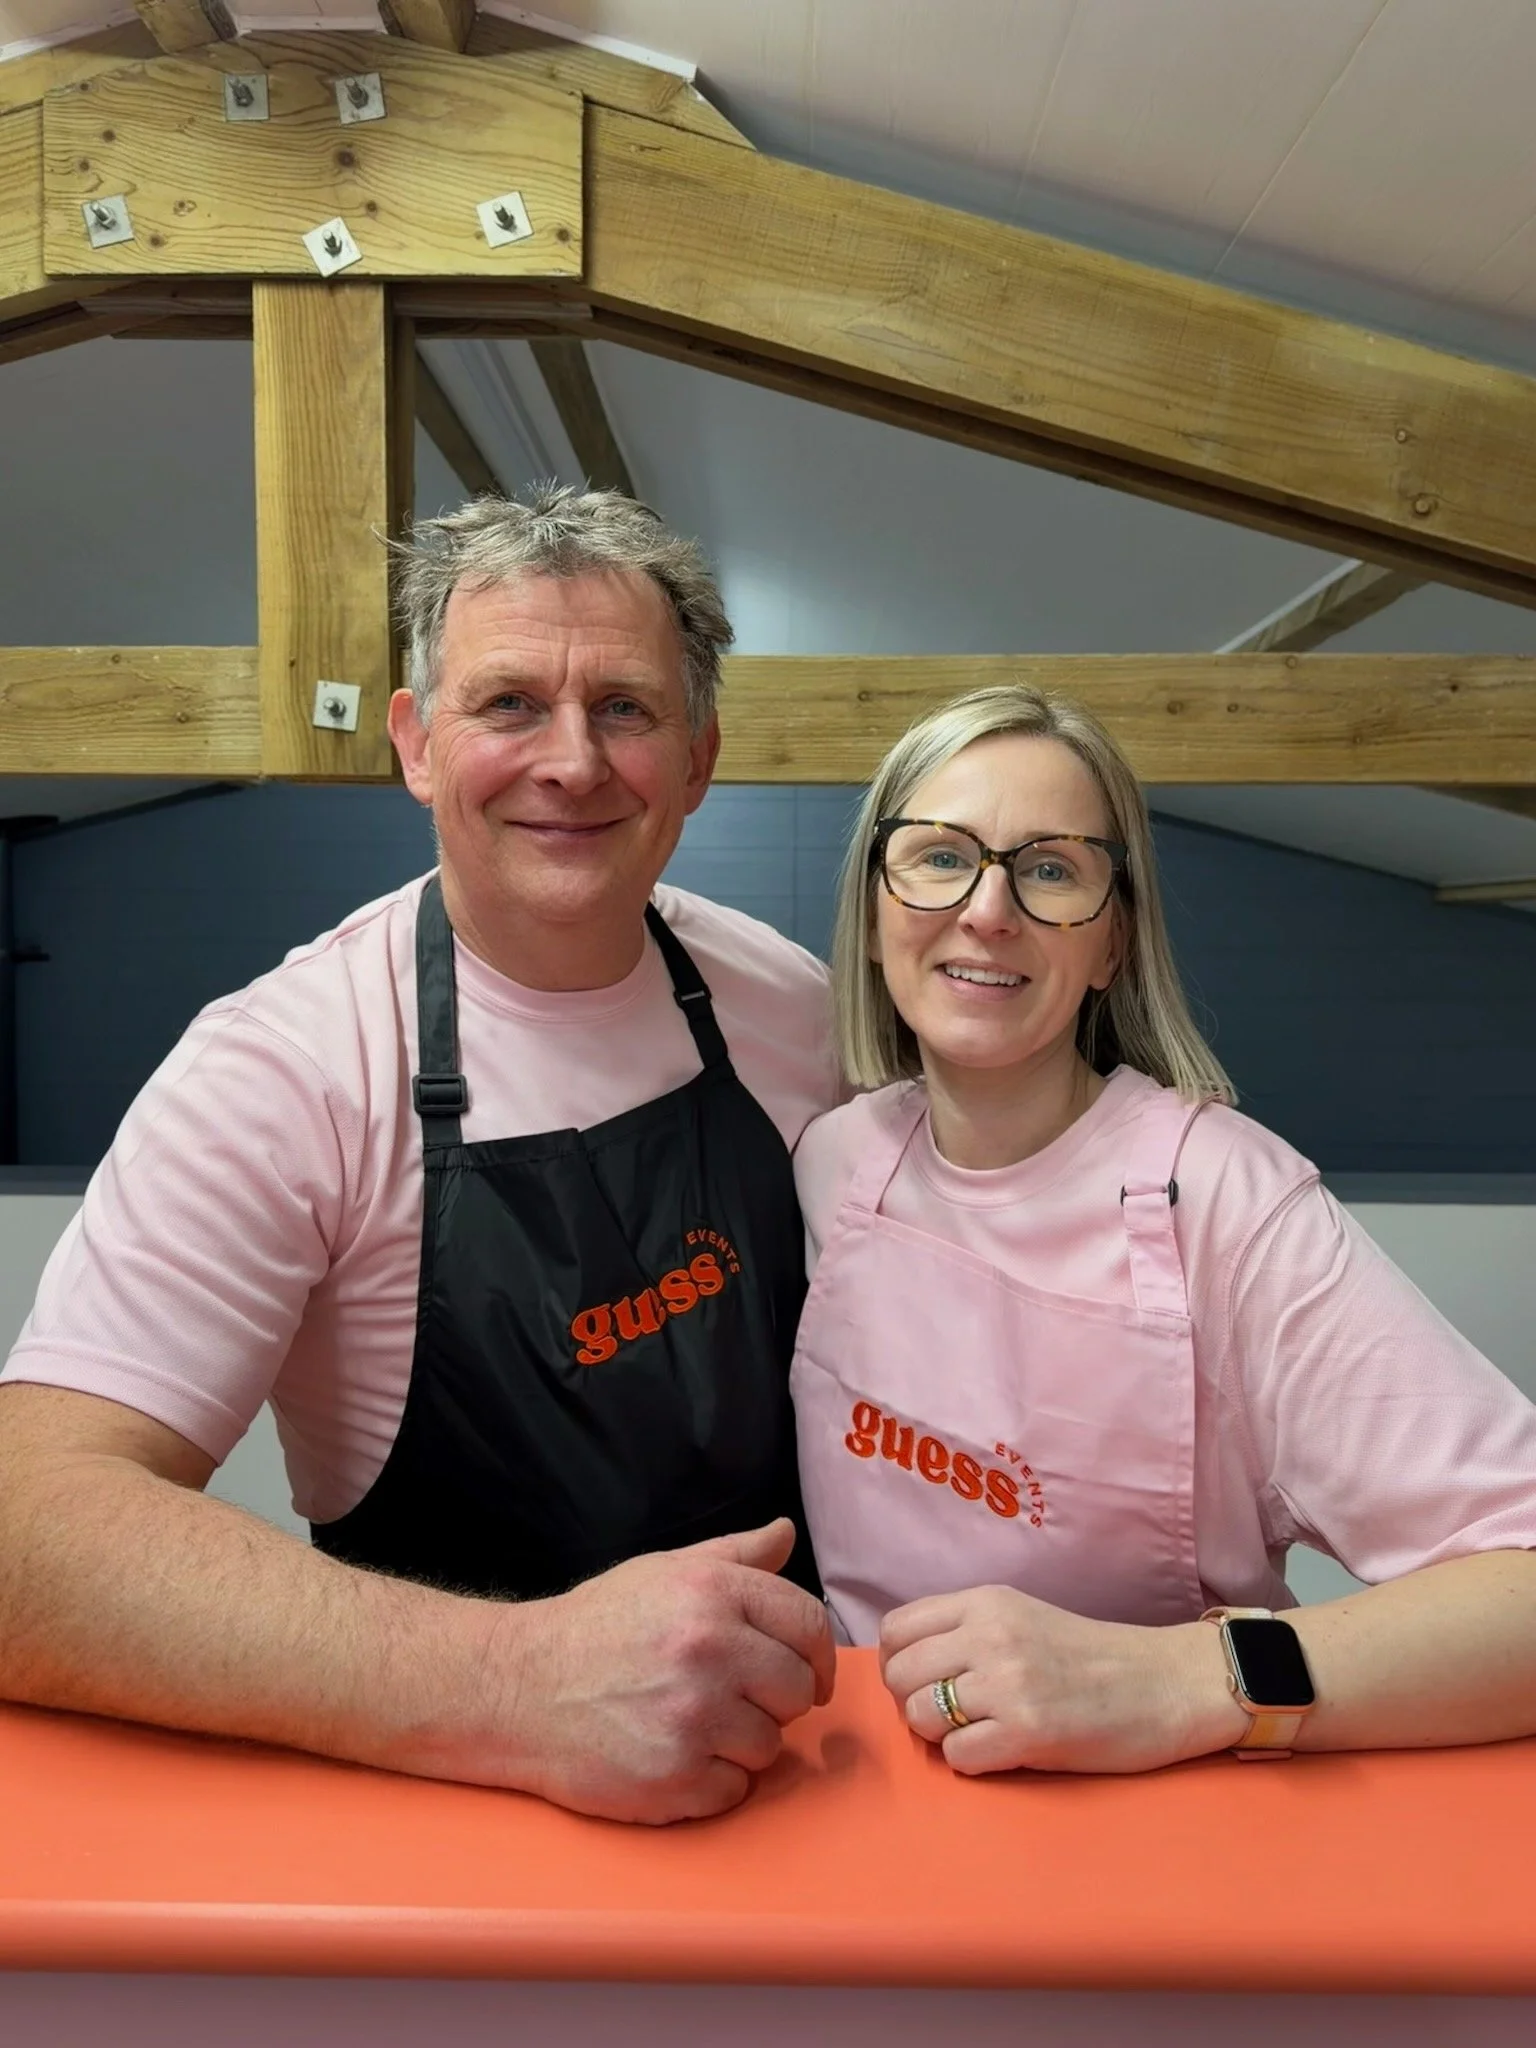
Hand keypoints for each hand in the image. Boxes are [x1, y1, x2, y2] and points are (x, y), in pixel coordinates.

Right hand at [491, 1518, 835, 1823]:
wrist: (518, 1688)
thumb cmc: (595, 1628)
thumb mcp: (664, 1572)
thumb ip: (734, 1555)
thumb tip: (786, 1533)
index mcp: (713, 1592)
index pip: (809, 1626)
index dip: (816, 1655)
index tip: (806, 1672)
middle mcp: (711, 1650)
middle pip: (799, 1691)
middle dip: (776, 1699)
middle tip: (732, 1697)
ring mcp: (694, 1718)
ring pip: (770, 1746)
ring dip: (741, 1743)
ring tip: (690, 1723)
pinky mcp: (675, 1777)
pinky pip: (734, 1791)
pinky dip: (711, 1782)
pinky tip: (672, 1754)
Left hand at [880, 1584, 1246, 1775]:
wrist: (1167, 1682)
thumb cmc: (1094, 1657)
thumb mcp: (1022, 1617)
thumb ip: (966, 1631)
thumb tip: (906, 1666)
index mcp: (986, 1602)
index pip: (896, 1629)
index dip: (899, 1664)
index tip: (924, 1682)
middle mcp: (991, 1635)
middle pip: (900, 1676)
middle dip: (914, 1704)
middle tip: (952, 1716)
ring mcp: (1009, 1682)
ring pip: (920, 1716)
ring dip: (942, 1735)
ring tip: (982, 1732)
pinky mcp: (1029, 1731)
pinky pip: (957, 1757)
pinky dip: (973, 1762)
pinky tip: (1005, 1752)